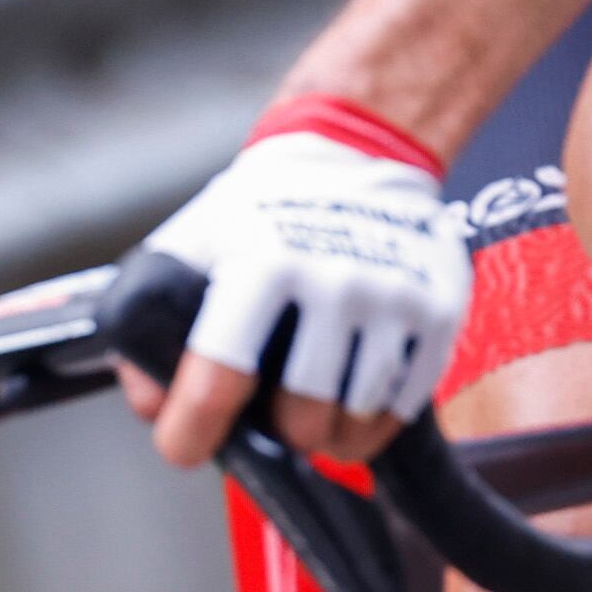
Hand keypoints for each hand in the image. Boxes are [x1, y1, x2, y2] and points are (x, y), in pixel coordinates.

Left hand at [124, 98, 470, 466]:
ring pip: (354, 423)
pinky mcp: (438, 312)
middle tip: (268, 410)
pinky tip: (351, 396)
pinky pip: (402, 407)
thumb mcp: (192, 244)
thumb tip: (155, 408)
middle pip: (300, 420)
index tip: (187, 445)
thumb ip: (154, 325)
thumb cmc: (267, 204)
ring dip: (324, 432)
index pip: (218, 382)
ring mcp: (394, 300)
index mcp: (263, 266)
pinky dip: (371, 421)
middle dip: (275, 431)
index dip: (192, 433)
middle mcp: (335, 285)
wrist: (360, 146)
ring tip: (310, 407)